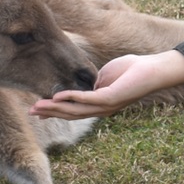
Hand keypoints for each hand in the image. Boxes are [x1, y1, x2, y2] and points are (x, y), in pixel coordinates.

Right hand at [31, 50, 183, 119]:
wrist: (152, 71)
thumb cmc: (132, 70)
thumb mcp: (105, 76)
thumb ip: (92, 82)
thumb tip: (81, 84)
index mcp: (99, 105)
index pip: (73, 111)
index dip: (55, 112)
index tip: (38, 111)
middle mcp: (101, 109)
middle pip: (70, 114)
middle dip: (50, 112)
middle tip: (31, 112)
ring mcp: (106, 106)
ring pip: (75, 110)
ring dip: (55, 108)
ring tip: (38, 106)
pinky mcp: (110, 98)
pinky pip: (87, 99)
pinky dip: (71, 98)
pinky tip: (57, 96)